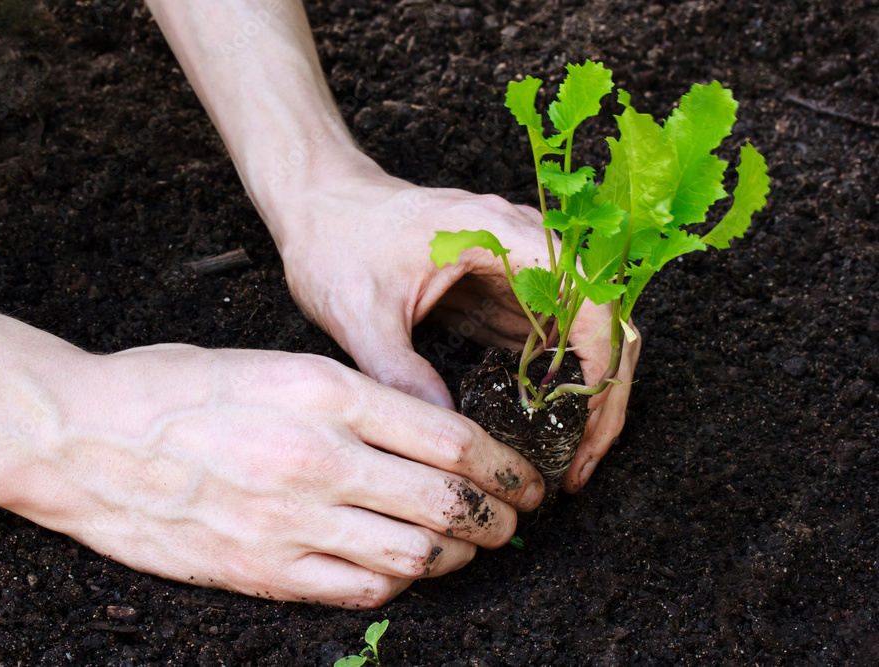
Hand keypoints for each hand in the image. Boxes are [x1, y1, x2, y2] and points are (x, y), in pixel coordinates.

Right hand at [11, 345, 544, 606]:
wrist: (86, 439)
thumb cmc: (178, 387)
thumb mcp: (276, 365)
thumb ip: (356, 400)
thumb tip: (427, 437)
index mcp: (328, 393)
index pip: (452, 439)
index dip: (506, 465)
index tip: (527, 477)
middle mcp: (320, 458)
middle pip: (447, 502)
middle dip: (500, 517)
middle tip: (515, 518)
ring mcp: (292, 521)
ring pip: (416, 554)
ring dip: (457, 554)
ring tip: (468, 546)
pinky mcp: (264, 569)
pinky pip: (361, 588)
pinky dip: (400, 581)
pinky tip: (405, 568)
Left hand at [272, 162, 638, 491]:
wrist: (318, 206)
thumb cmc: (336, 240)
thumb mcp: (359, 311)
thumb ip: (398, 370)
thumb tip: (447, 435)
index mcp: (501, 233)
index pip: (588, 299)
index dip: (601, 366)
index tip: (586, 426)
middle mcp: (522, 245)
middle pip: (597, 322)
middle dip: (601, 395)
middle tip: (580, 463)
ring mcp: (514, 267)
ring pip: (577, 335)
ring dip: (579, 395)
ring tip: (566, 458)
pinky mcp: (499, 289)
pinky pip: (543, 339)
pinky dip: (549, 385)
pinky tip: (535, 427)